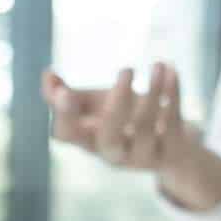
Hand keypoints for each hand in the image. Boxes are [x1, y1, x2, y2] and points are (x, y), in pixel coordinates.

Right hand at [42, 63, 220, 210]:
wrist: (167, 147)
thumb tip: (47, 75)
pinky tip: (171, 71)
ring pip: (146, 128)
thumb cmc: (121, 120)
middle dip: (118, 104)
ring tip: (158, 65)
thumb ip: (65, 94)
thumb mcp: (91, 107)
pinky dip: (173, 95)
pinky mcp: (171, 151)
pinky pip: (173, 124)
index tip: (65, 91)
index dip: (64, 115)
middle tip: (127, 69)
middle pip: (110, 138)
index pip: (66, 134)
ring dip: (153, 93)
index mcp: (87, 140)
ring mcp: (142, 155)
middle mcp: (112, 153)